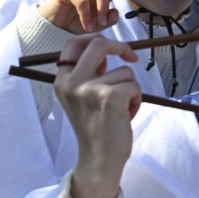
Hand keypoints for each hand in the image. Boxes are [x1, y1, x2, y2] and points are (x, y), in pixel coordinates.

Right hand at [53, 35, 141, 197]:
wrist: (99, 159)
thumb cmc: (96, 128)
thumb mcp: (83, 97)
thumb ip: (90, 74)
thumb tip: (106, 49)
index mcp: (62, 81)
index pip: (73, 44)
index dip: (95, 39)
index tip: (112, 48)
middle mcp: (71, 82)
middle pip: (99, 44)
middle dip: (121, 47)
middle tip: (132, 58)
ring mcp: (89, 89)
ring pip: (125, 71)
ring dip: (130, 88)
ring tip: (121, 109)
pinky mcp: (109, 97)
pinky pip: (134, 85)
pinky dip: (136, 99)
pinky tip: (126, 116)